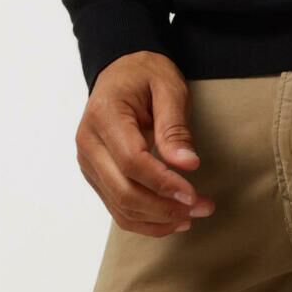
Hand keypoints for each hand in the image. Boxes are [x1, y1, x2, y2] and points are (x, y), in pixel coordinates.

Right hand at [76, 52, 214, 233]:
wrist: (119, 71)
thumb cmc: (145, 75)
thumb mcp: (169, 88)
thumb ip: (175, 127)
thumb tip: (187, 165)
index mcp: (104, 115)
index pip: (131, 161)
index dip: (163, 183)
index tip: (193, 194)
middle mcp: (89, 143)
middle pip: (123, 191)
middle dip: (164, 207)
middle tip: (202, 208)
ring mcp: (89, 162)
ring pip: (119, 206)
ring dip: (157, 220)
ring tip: (191, 216)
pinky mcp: (96, 175)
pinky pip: (117, 207)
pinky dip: (144, 220)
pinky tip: (171, 220)